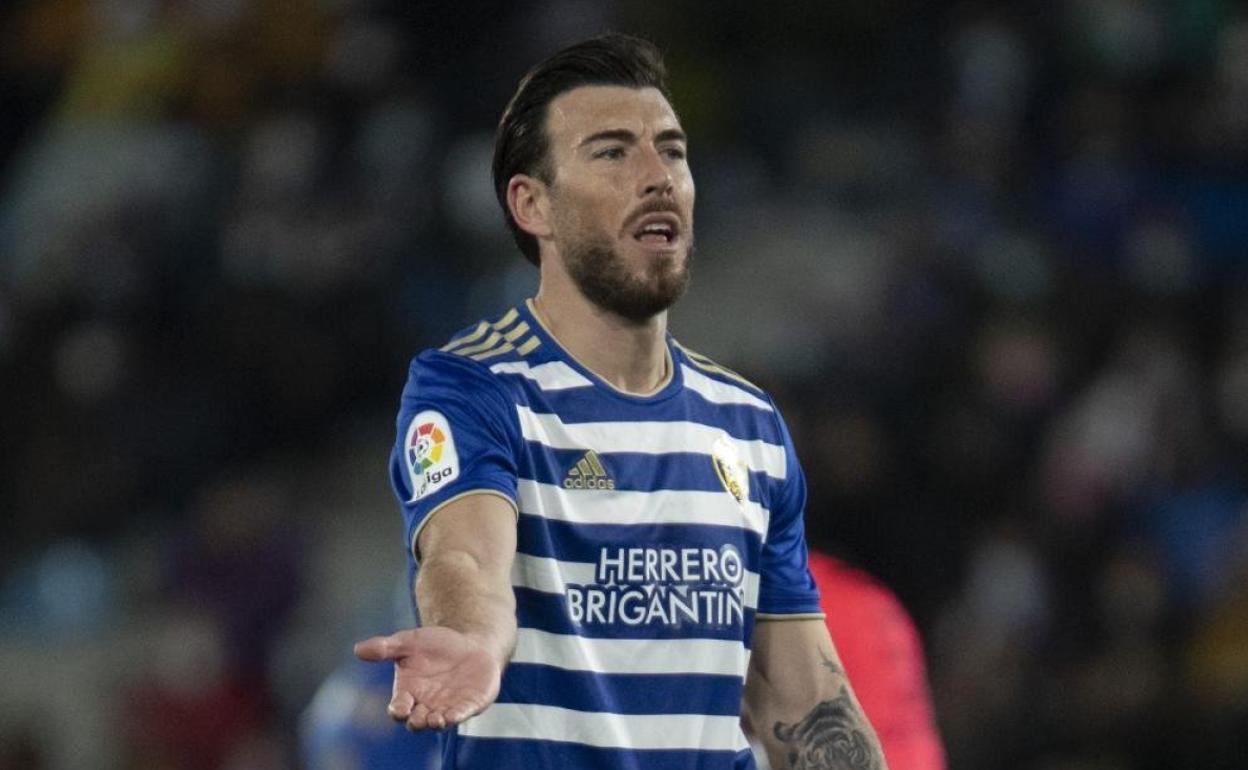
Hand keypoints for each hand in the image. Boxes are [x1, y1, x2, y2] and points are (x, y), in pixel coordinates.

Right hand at [354, 626, 501, 730]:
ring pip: (437, 722)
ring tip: (436, 719)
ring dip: (435, 723)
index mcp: (408, 693)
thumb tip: (358, 649)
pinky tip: (453, 715)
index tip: (399, 708)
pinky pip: (461, 714)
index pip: (398, 708)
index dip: (398, 710)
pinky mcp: (468, 705)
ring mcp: (447, 707)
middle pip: (416, 722)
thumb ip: (385, 647)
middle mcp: (426, 704)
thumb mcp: (409, 641)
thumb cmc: (435, 645)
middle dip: (416, 721)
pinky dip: (457, 716)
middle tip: (417, 717)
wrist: (469, 643)